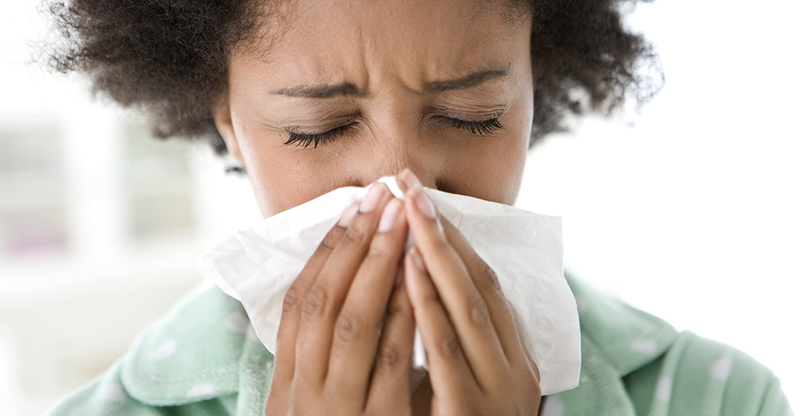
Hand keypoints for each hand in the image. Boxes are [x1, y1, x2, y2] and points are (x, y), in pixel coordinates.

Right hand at [265, 183, 414, 415]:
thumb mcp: (309, 404)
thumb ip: (317, 360)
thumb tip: (335, 292)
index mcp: (287, 383)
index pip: (298, 303)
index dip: (325, 251)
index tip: (350, 208)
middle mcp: (306, 391)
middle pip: (325, 302)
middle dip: (354, 243)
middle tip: (381, 195)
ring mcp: (342, 407)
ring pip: (355, 323)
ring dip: (379, 264)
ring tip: (402, 219)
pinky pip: (392, 359)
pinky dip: (404, 313)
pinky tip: (419, 278)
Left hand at [398, 169, 541, 415]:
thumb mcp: (467, 381)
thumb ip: (454, 340)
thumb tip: (420, 287)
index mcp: (514, 354)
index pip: (484, 283)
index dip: (452, 238)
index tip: (420, 199)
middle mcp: (514, 365)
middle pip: (478, 284)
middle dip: (440, 231)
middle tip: (409, 184)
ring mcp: (497, 387)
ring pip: (467, 307)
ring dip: (436, 254)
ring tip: (408, 209)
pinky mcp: (470, 409)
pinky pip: (447, 350)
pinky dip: (428, 304)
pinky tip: (409, 268)